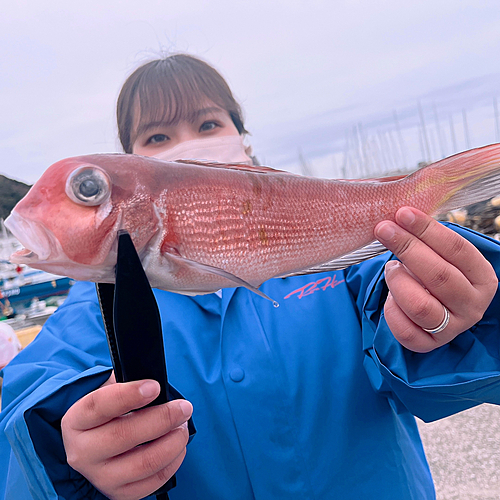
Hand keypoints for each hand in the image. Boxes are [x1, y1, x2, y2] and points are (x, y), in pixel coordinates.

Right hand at [61, 373, 192, 499]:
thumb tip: (155, 381)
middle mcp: (82, 451)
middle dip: (162, 419)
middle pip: (124, 435)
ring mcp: (99, 477)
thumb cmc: (109, 412)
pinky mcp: (118, 493)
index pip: (99, 405)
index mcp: (76, 420)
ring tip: (182, 426)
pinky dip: (173, 462)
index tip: (155, 387)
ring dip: (172, 442)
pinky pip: (152, 482)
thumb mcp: (108, 391)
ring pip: (143, 463)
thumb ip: (127, 383)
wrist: (94, 445)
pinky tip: (178, 446)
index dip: (129, 395)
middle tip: (184, 407)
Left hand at [374, 207, 497, 352]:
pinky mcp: (430, 345)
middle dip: (407, 248)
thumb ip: (427, 239)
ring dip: (398, 281)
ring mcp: (453, 328)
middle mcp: (473, 304)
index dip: (427, 230)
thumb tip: (400, 215)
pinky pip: (406, 331)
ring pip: (420, 306)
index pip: (457, 249)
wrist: (433, 306)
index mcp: (482, 277)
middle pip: (438, 276)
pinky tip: (390, 297)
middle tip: (383, 229)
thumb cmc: (434, 273)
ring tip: (390, 268)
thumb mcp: (440, 255)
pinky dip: (391, 310)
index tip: (402, 213)